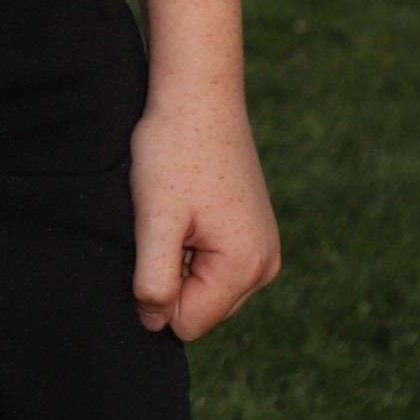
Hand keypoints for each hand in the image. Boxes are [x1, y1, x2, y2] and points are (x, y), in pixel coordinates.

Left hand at [128, 87, 281, 341]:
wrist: (199, 96)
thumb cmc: (174, 152)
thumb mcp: (155, 221)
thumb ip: (154, 281)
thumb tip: (155, 324)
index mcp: (246, 267)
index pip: (186, 324)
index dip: (156, 292)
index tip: (156, 240)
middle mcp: (265, 266)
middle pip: (199, 310)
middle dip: (172, 276)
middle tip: (166, 224)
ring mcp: (263, 250)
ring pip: (204, 289)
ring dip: (181, 260)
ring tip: (178, 212)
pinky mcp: (253, 235)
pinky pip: (214, 266)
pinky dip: (193, 246)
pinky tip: (188, 209)